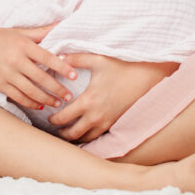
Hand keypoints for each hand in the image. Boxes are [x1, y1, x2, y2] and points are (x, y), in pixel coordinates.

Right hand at [0, 26, 77, 110]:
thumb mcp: (18, 32)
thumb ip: (40, 31)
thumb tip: (61, 24)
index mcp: (22, 45)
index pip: (47, 58)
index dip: (62, 67)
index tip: (74, 76)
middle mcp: (15, 60)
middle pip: (41, 78)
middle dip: (58, 89)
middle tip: (69, 96)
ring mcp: (7, 74)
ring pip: (31, 91)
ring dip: (46, 99)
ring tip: (58, 103)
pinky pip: (18, 96)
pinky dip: (30, 102)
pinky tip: (40, 104)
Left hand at [47, 55, 178, 142]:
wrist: (146, 76)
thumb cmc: (121, 66)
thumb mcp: (97, 59)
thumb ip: (75, 58)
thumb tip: (57, 55)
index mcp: (88, 101)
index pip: (63, 118)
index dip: (52, 119)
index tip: (48, 116)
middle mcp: (96, 116)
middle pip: (72, 134)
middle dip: (61, 133)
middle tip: (54, 129)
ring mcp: (107, 122)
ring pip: (86, 138)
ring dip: (74, 137)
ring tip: (67, 133)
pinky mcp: (115, 123)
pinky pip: (98, 136)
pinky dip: (88, 136)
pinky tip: (84, 131)